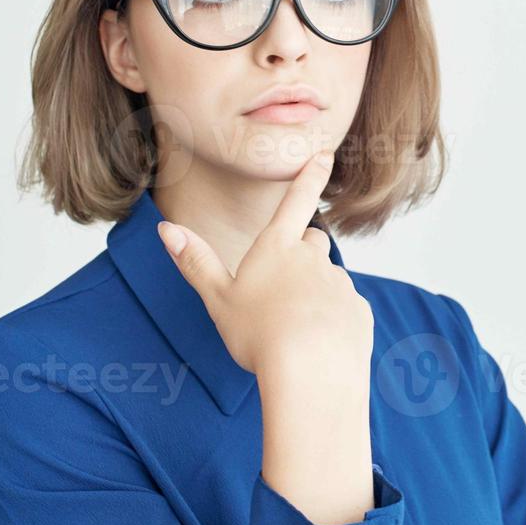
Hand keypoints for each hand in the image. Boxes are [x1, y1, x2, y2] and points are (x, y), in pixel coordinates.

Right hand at [154, 150, 373, 380]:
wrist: (312, 371)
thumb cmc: (258, 335)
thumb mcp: (217, 298)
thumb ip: (196, 262)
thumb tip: (167, 229)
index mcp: (278, 248)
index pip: (296, 200)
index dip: (310, 175)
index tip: (325, 153)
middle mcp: (314, 258)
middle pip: (312, 242)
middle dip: (302, 254)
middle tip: (280, 289)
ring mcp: (340, 284)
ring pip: (328, 279)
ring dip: (315, 294)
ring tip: (293, 329)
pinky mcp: (358, 311)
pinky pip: (345, 310)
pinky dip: (332, 321)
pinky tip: (316, 345)